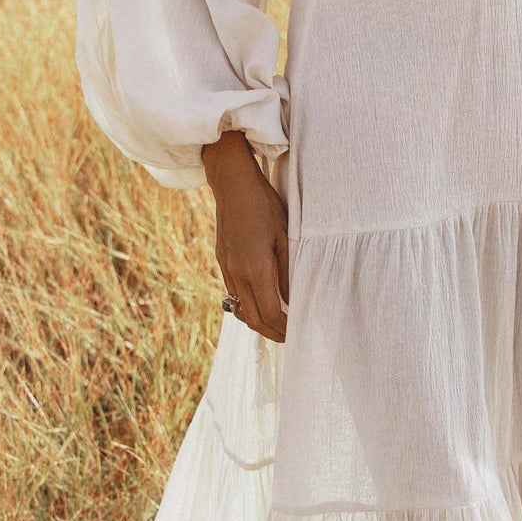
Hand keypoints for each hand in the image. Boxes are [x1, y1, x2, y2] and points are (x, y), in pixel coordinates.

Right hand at [202, 130, 289, 342]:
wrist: (233, 184)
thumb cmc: (265, 205)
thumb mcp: (286, 235)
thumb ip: (288, 270)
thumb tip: (293, 299)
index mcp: (255, 268)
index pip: (271, 313)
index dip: (286, 328)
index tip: (298, 332)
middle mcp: (237, 273)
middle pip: (253, 319)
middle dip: (272, 333)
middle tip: (290, 336)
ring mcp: (226, 269)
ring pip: (240, 310)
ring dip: (258, 322)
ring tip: (277, 324)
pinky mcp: (222, 262)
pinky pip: (233, 294)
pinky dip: (247, 306)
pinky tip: (261, 301)